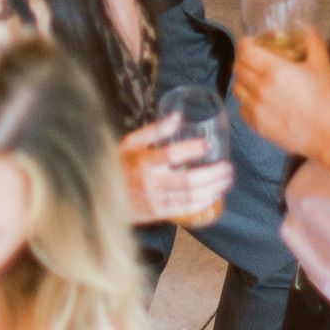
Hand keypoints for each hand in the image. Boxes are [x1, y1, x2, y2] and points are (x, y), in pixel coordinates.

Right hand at [119, 114, 233, 226]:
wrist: (101, 196)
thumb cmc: (120, 163)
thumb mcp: (131, 142)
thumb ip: (155, 130)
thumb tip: (178, 116)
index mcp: (143, 161)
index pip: (171, 154)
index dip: (192, 149)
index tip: (208, 144)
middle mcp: (150, 182)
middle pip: (187, 180)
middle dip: (212, 174)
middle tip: (228, 167)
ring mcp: (154, 201)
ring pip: (190, 197)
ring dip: (213, 189)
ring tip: (226, 180)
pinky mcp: (157, 213)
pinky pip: (185, 210)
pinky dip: (203, 203)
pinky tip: (214, 195)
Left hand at [231, 27, 329, 162]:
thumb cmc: (327, 100)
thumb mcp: (322, 65)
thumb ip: (312, 42)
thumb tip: (307, 28)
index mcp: (274, 70)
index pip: (244, 50)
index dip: (246, 43)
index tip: (253, 43)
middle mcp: (260, 88)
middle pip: (238, 67)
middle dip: (245, 60)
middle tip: (256, 60)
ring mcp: (257, 109)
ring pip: (236, 88)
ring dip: (244, 80)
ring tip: (256, 80)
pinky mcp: (257, 126)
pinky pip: (242, 108)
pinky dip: (247, 101)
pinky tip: (260, 100)